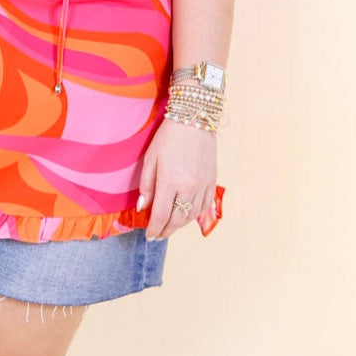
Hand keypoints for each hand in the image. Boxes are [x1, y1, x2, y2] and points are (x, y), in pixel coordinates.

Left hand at [138, 118, 218, 240]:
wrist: (195, 120)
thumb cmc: (168, 137)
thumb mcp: (150, 159)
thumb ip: (147, 185)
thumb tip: (143, 208)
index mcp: (170, 182)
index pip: (161, 215)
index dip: (154, 229)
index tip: (149, 235)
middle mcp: (188, 187)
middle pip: (177, 219)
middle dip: (166, 231)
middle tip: (157, 235)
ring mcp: (203, 185)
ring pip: (192, 215)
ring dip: (180, 225)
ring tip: (169, 227)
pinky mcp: (212, 181)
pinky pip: (205, 205)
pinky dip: (194, 215)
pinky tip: (186, 216)